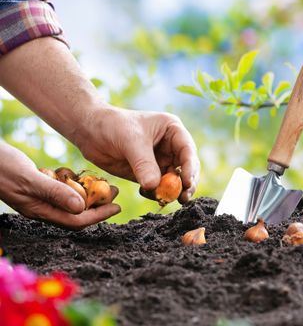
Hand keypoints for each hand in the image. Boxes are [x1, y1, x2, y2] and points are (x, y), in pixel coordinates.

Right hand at [0, 141, 119, 228]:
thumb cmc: (0, 167)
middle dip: (98, 205)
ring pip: (70, 201)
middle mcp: (42, 208)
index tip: (117, 207)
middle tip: (115, 192)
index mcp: (40, 211)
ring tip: (103, 183)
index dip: (99, 216)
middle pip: (77, 213)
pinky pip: (61, 191)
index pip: (76, 221)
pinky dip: (73, 185)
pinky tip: (80, 176)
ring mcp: (39, 198)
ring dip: (88, 194)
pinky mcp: (37, 187)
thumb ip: (54, 193)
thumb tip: (81, 208)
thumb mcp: (29, 179)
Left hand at [75, 106, 199, 202]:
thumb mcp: (130, 141)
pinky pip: (158, 187)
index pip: (187, 150)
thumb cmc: (112, 125)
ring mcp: (160, 161)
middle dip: (186, 184)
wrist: (89, 131)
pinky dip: (156, 194)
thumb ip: (144, 164)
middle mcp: (170, 146)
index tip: (187, 183)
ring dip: (172, 192)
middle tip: (183, 198)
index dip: (190, 168)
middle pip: (186, 168)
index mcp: (172, 130)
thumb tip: (154, 187)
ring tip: (165, 200)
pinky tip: (148, 194)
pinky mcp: (148, 174)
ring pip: (174, 180)